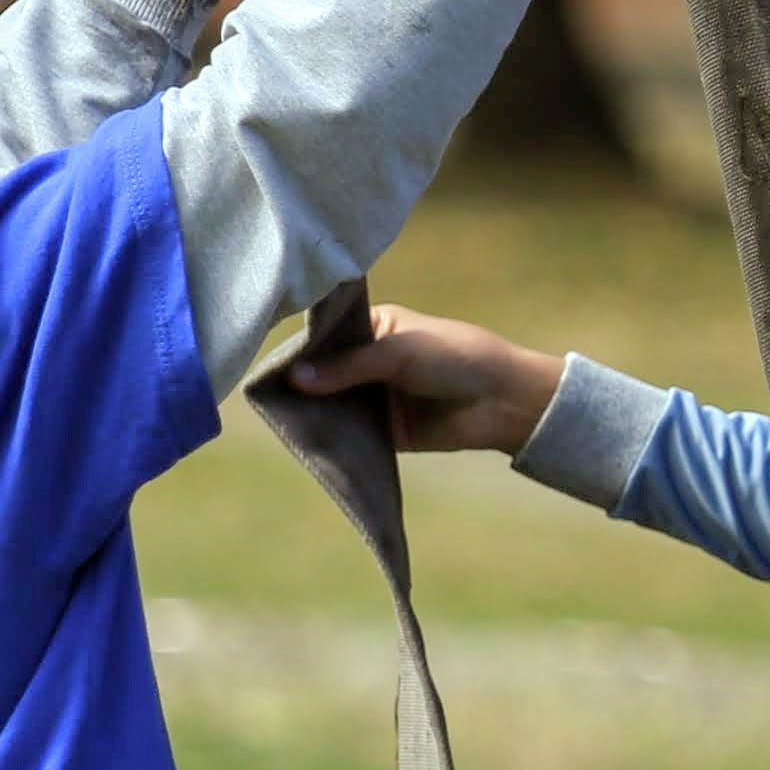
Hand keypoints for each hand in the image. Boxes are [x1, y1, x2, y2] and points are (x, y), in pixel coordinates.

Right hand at [283, 303, 562, 454]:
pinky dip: (335, 437)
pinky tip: (308, 442)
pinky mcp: (385, 431)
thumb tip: (294, 378)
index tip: (269, 360)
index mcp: (375, 326)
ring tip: (279, 419)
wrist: (503, 401)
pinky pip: (352, 434)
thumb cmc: (456, 358)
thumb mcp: (398, 353)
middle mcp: (370, 359)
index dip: (301, 347)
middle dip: (303, 384)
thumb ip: (347, 366)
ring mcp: (377, 396)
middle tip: (266, 394)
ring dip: (316, 411)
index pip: (327, 335)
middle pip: (325, 372)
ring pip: (335, 404)